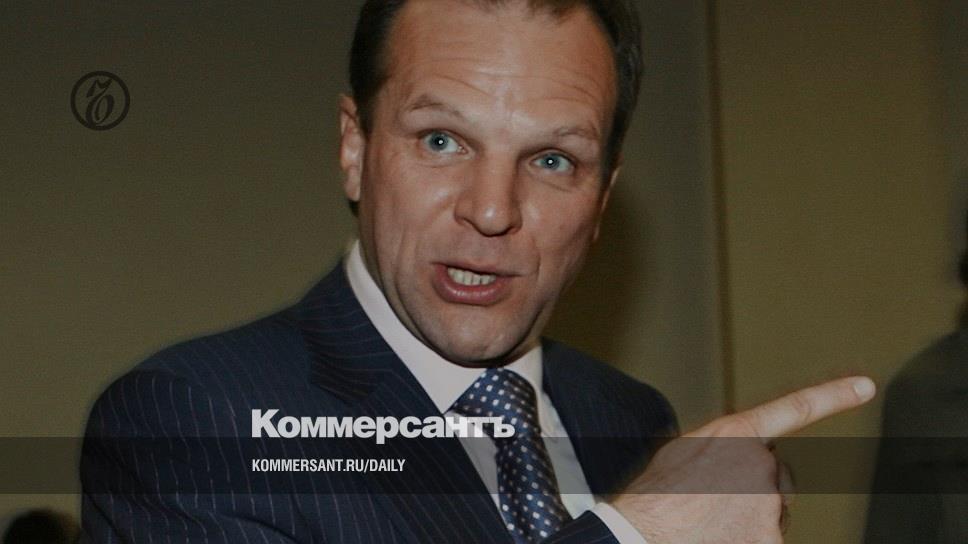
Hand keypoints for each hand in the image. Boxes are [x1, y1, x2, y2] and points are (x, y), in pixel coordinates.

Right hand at [612, 376, 875, 543]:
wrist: (644, 536)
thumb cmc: (655, 499)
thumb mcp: (684, 452)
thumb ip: (722, 447)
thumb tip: (737, 459)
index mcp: (734, 435)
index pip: (793, 410)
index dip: (833, 396)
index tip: (864, 387)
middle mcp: (759, 464)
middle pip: (775, 474)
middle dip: (755, 484)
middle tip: (715, 499)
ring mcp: (769, 504)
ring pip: (772, 509)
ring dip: (749, 514)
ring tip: (709, 520)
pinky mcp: (772, 538)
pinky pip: (769, 536)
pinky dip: (749, 538)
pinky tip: (718, 536)